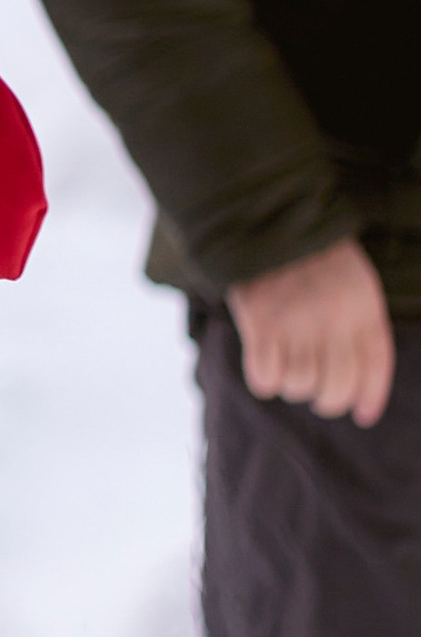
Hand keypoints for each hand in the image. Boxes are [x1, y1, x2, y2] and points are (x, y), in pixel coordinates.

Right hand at [229, 239, 395, 425]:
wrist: (268, 220)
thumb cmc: (313, 257)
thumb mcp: (356, 283)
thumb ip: (362, 328)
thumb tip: (362, 402)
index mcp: (362, 306)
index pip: (376, 365)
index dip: (371, 397)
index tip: (362, 416)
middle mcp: (334, 319)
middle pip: (336, 387)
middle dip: (327, 400)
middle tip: (314, 390)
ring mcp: (297, 322)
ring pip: (300, 385)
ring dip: (292, 384)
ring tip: (286, 364)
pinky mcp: (261, 323)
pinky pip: (266, 378)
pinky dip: (265, 380)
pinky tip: (264, 366)